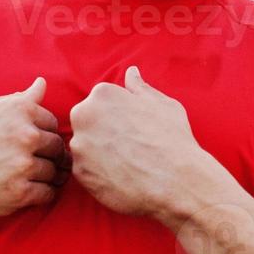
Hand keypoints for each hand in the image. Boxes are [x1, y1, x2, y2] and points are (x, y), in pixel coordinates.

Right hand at [0, 77, 69, 219]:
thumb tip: (42, 84)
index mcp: (19, 110)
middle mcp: (25, 135)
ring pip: (54, 172)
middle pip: (57, 148)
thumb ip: (17, 100)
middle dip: (47, 157)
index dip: (40, 135)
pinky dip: (39, 195)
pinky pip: (47, 194)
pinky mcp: (18, 193)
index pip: (52, 123)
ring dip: (44, 177)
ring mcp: (23, 165)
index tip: (25, 144)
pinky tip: (21, 192)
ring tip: (22, 178)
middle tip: (25, 164)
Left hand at [70, 66, 208, 219]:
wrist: (174, 181)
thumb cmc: (172, 139)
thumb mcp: (163, 104)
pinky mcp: (79, 172)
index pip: (102, 101)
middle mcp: (84, 116)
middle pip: (88, 121)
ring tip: (127, 163)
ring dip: (100, 152)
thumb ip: (140, 88)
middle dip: (104, 131)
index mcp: (103, 94)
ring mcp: (79, 146)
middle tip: (130, 146)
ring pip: (86, 146)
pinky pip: (86, 169)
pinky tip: (122, 176)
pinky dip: (100, 173)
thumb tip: (131, 72)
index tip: (135, 128)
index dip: (120, 116)